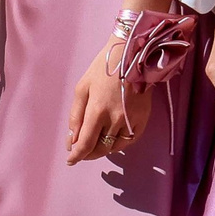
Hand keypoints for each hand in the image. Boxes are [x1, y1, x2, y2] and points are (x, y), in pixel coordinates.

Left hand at [66, 44, 151, 162]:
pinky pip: (129, 141)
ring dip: (103, 148)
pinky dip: (119, 143)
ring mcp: (131, 120)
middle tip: (82, 151)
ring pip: (114, 147)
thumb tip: (72, 141)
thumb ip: (75, 116)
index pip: (85, 145)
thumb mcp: (82, 88)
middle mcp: (115, 119)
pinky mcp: (143, 119)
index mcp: (97, 111)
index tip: (71, 160)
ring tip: (96, 142)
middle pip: (100, 149)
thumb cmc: (104, 69)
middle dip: (88, 154)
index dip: (77, 156)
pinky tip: (112, 138)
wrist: (133, 55)